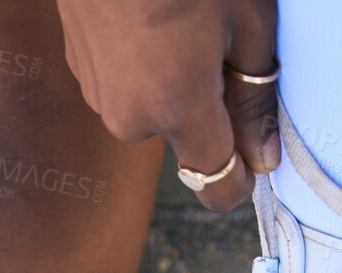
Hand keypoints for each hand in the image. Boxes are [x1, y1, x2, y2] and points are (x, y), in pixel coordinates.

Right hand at [55, 0, 278, 210]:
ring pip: (155, 110)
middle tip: (222, 40)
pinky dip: (145, 62)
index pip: (216, 186)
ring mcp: (98, 94)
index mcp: (177, 107)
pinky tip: (150, 14)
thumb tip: (264, 156)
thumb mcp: (246, 15)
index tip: (260, 153)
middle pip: (187, 140)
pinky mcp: (78, 68)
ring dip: (175, 80)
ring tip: (180, 18)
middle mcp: (131, 117)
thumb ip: (255, 95)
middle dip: (209, 106)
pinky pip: (127, 84)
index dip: (244, 176)